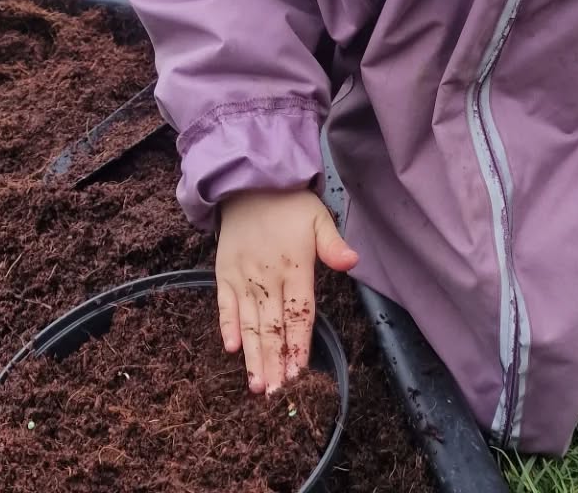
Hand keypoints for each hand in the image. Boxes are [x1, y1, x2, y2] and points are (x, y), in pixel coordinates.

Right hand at [215, 189, 357, 393]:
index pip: (299, 314)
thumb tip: (354, 261)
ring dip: (253, 355)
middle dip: (275, 362)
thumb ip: (333, 244)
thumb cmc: (290, 204)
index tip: (299, 374)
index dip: (299, 345)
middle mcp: (266, 277)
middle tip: (277, 394)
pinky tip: (232, 349)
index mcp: (294, 267)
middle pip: (273, 327)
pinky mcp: (223, 273)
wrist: (249, 182)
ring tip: (258, 384)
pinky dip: (227, 327)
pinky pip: (224, 305)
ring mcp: (242, 277)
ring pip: (249, 323)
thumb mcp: (318, 217)